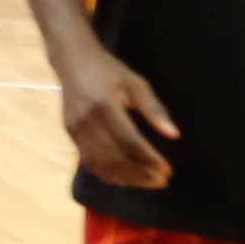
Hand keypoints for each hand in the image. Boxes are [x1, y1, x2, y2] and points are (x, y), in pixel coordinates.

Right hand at [53, 39, 179, 188]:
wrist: (72, 61)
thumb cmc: (109, 71)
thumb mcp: (135, 83)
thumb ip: (154, 109)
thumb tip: (174, 135)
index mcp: (104, 107)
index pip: (130, 143)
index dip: (150, 160)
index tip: (168, 171)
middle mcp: (87, 122)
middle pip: (115, 158)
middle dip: (141, 174)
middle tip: (162, 181)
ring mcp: (75, 131)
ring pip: (101, 165)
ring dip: (126, 178)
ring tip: (147, 182)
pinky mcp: (70, 135)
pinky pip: (89, 163)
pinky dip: (108, 175)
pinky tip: (125, 178)